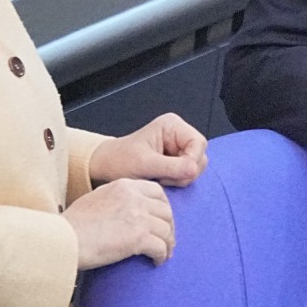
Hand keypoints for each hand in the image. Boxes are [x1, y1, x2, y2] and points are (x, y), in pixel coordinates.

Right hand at [63, 178, 175, 269]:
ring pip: (166, 230)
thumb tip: (123, 211)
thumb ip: (114, 199)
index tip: (162, 219)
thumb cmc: (73, 224)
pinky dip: (161, 256)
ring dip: (168, 243)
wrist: (64, 239)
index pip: (157, 191)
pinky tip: (156, 262)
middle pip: (166, 211)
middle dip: (169, 226)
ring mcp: (138, 217)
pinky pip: (160, 247)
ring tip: (164, 254)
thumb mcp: (95, 199)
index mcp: (124, 186)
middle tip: (166, 239)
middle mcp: (135, 198)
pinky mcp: (138, 238)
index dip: (163, 207)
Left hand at [88, 113, 208, 186]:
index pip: (198, 143)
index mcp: (172, 126)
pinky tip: (162, 180)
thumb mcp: (144, 164)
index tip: (176, 174)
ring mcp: (178, 148)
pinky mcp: (177, 161)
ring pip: (196, 167)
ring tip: (160, 178)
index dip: (192, 160)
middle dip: (185, 171)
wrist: (107, 167)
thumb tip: (194, 170)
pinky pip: (188, 173)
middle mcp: (178, 134)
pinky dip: (178, 180)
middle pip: (199, 155)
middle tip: (163, 177)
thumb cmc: (120, 160)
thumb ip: (171, 167)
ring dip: (181, 177)